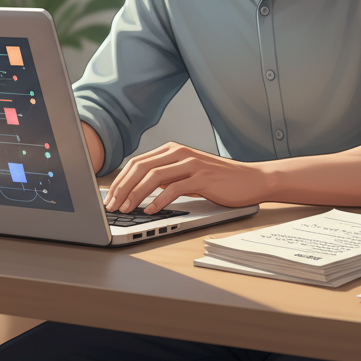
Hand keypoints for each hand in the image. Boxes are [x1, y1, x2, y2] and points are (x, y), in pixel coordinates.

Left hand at [103, 142, 270, 213]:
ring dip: (136, 195)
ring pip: (153, 177)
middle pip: (141, 168)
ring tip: (127, 209)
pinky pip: (173, 188)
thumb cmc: (218, 180)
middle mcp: (180, 152)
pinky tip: (151, 210)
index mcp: (173, 149)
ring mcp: (191, 163)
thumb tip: (138, 189)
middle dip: (122, 188)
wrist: (250, 179)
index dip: (120, 180)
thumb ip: (166, 176)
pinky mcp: (202, 177)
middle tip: (113, 206)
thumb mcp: (187, 173)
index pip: (137, 162)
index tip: (110, 198)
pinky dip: (158, 201)